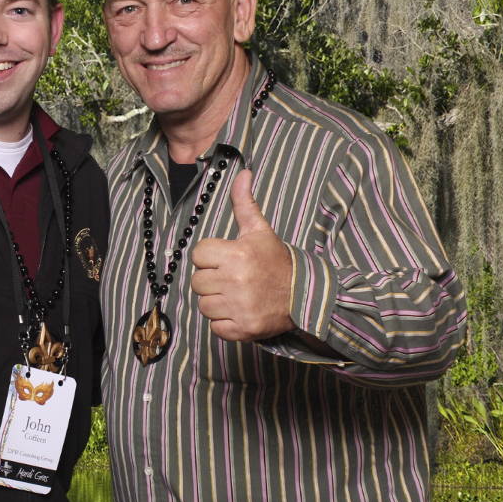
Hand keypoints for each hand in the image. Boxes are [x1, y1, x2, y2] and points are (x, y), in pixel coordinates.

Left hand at [190, 169, 294, 340]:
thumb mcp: (260, 230)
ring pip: (203, 305)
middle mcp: (236, 281)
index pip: (199, 255)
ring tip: (235, 295)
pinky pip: (215, 327)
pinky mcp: (243, 329)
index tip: (226, 259)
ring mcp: (240, 307)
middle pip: (198, 282)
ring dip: (216, 302)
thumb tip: (242, 172)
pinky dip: (224, 323)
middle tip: (231, 278)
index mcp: (237, 254)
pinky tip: (239, 311)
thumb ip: (244, 203)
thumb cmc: (277, 260)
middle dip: (211, 280)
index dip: (210, 257)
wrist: (305, 295)